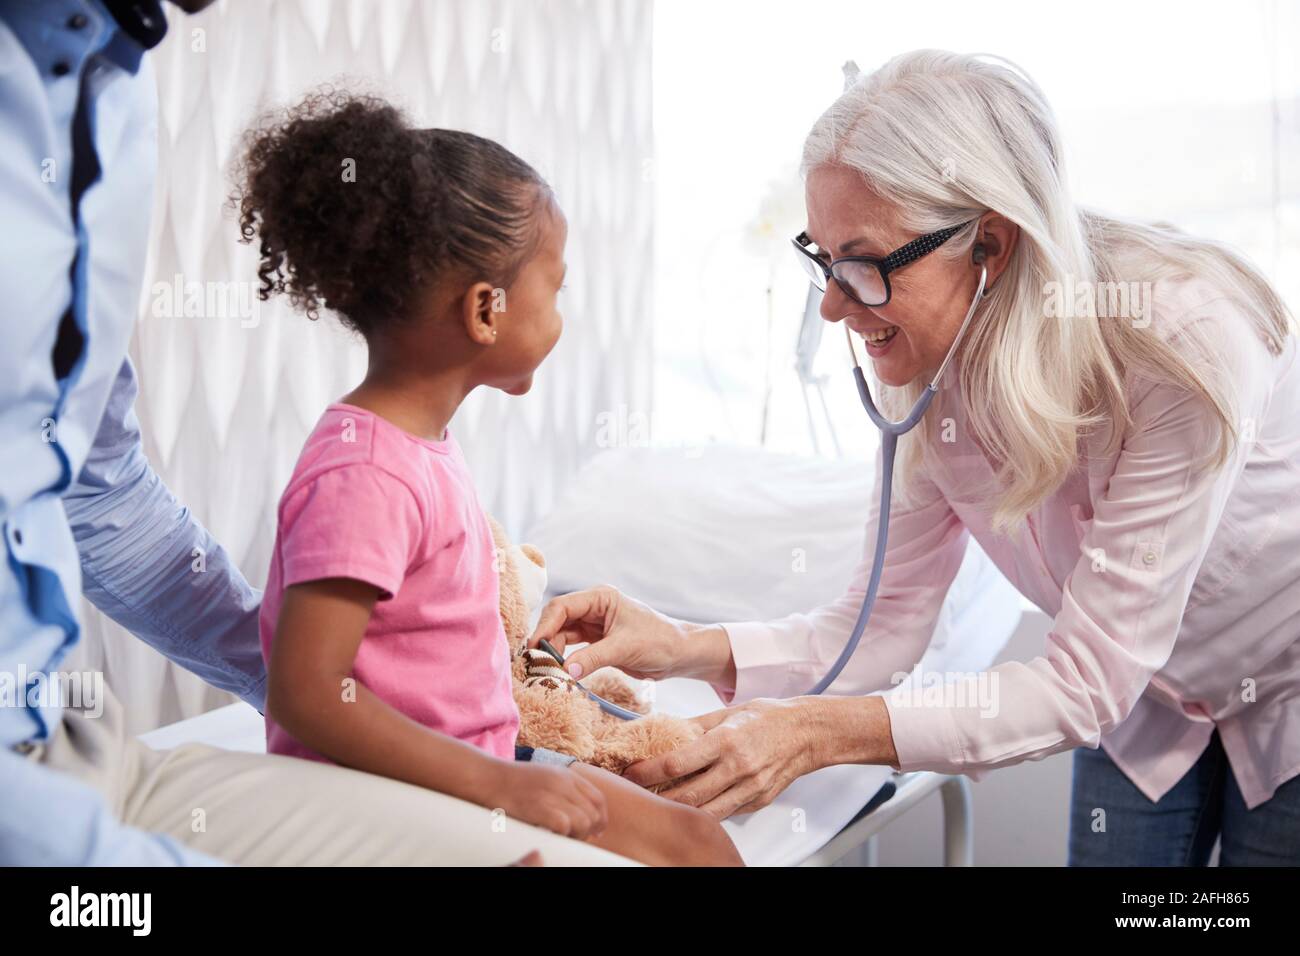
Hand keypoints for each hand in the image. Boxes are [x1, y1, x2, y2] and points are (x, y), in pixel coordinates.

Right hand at [489, 763, 607, 839]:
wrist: (485, 777)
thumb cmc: (510, 783)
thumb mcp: (544, 777)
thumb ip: (563, 790)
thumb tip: (580, 813)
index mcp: (566, 775)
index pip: (598, 799)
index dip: (600, 819)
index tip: (594, 831)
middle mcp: (563, 782)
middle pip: (593, 813)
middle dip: (588, 830)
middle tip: (573, 838)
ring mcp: (551, 793)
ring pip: (584, 821)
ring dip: (576, 835)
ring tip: (562, 838)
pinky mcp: (538, 806)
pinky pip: (565, 825)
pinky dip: (562, 835)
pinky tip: (551, 836)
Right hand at [529, 586, 724, 682]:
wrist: (680, 654)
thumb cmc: (659, 641)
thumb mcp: (625, 648)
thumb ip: (593, 658)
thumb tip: (565, 671)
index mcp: (601, 598)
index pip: (563, 606)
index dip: (546, 626)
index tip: (536, 647)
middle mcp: (594, 608)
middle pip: (558, 620)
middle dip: (547, 640)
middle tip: (537, 662)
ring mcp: (594, 625)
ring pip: (563, 635)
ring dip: (554, 651)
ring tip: (546, 670)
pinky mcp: (597, 642)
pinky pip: (572, 648)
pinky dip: (564, 659)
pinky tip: (559, 671)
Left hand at [621, 698, 821, 817]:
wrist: (807, 732)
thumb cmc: (768, 718)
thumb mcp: (728, 713)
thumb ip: (696, 726)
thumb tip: (666, 732)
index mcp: (726, 740)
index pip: (678, 763)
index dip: (649, 772)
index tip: (631, 773)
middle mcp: (737, 767)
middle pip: (688, 795)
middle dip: (658, 798)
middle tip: (638, 794)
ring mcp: (749, 788)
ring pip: (705, 813)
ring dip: (679, 811)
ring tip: (660, 804)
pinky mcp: (758, 801)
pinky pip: (725, 814)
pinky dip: (705, 813)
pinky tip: (691, 806)